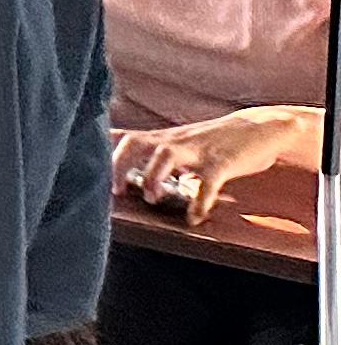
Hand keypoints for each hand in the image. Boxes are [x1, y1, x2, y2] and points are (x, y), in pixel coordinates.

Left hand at [115, 107, 321, 222]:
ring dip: (154, 176)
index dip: (102, 152)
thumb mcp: (179, 142)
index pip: (124, 137)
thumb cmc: (213, 140)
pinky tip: (194, 217)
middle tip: (114, 189)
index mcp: (163, 138)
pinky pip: (209, 181)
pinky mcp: (223, 161)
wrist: (260, 127)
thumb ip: (152, 152)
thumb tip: (119, 159)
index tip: (84, 170)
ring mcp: (199, 149)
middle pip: (137, 142)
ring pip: (167, 154)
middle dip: (120, 164)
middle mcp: (176, 141)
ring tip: (151, 198)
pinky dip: (200, 200)